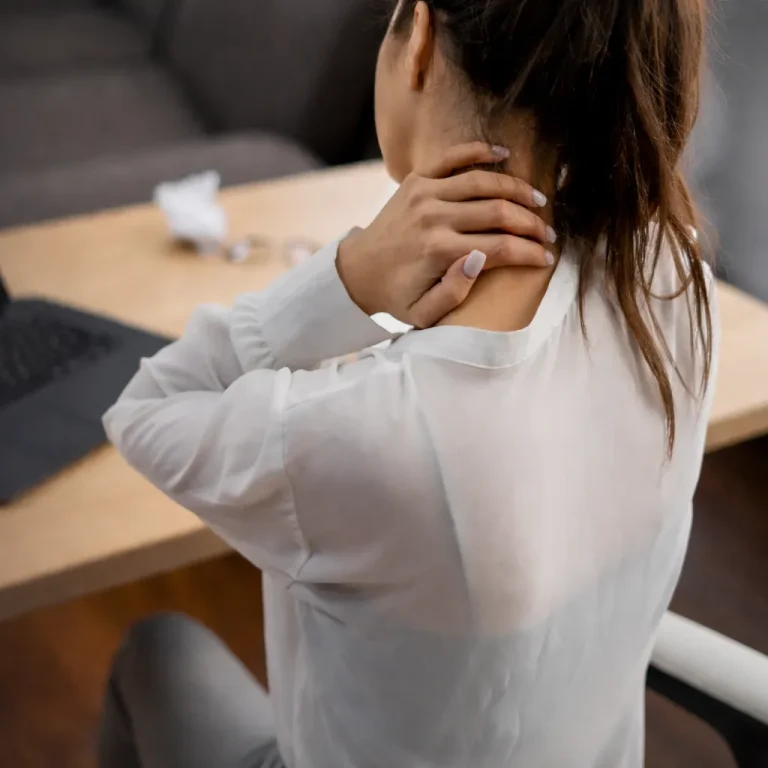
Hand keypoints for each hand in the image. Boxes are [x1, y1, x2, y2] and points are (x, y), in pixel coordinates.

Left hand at [336, 142, 555, 328]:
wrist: (358, 271)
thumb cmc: (397, 296)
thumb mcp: (423, 313)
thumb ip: (454, 293)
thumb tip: (480, 258)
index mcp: (439, 251)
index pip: (500, 247)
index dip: (530, 252)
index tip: (547, 258)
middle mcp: (433, 217)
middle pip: (498, 211)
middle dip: (531, 223)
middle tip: (549, 232)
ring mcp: (424, 193)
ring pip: (483, 182)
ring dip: (516, 189)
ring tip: (538, 201)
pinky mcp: (415, 179)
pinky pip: (452, 157)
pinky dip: (480, 151)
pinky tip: (504, 154)